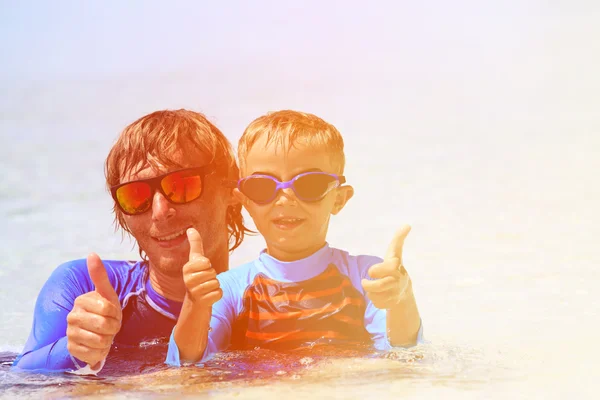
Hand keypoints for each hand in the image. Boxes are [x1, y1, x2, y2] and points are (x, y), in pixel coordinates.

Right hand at [66, 253, 121, 368]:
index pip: (108, 309)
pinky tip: (97, 346)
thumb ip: (99, 275)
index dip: (116, 313)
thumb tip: (91, 253)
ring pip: (100, 341)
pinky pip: (94, 354)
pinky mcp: (72, 349)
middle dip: (114, 328)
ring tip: (104, 335)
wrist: (98, 331)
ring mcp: (70, 334)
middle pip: (105, 326)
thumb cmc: (105, 310)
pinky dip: (101, 352)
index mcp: (81, 301)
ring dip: (108, 340)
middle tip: (110, 325)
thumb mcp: (107, 293)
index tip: (112, 313)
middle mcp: (71, 317)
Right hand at [182, 228, 221, 304]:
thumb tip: (191, 228)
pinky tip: (208, 297)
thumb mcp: (196, 260)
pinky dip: (217, 295)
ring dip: (215, 286)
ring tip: (206, 289)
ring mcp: (194, 292)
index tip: (201, 270)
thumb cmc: (198, 277)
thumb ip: (195, 244)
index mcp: (186, 268)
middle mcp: (188, 280)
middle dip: (212, 276)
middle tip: (204, 281)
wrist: (195, 301)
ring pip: (216, 282)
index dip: (207, 265)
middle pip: (212, 272)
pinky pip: (219, 293)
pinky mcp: (203, 302)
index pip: (206, 262)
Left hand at [361, 225, 411, 308]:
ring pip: (374, 296)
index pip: (380, 270)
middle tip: (365, 282)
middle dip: (367, 285)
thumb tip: (407, 224)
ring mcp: (395, 294)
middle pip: (375, 286)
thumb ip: (398, 240)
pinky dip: (375, 301)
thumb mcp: (394, 253)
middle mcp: (397, 281)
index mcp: (396, 268)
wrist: (404, 289)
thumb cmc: (395, 267)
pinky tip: (380, 296)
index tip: (372, 271)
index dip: (374, 271)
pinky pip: (377, 304)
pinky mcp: (392, 304)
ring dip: (370, 292)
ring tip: (374, 288)